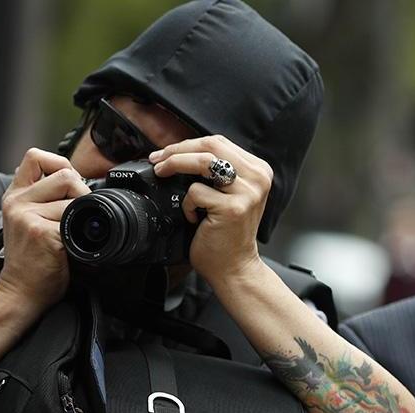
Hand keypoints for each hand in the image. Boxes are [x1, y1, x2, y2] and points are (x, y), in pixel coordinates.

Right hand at [0, 148, 90, 311]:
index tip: (68, 185)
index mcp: (14, 195)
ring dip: (81, 218)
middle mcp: (17, 202)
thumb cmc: (29, 261)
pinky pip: (75, 221)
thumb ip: (40, 198)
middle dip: (81, 191)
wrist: (19, 293)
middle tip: (78, 214)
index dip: (59, 164)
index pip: (35, 156)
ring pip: (74, 200)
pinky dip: (81, 235)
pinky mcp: (41, 232)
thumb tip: (71, 180)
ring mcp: (27, 216)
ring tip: (70, 236)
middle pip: (64, 173)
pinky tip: (70, 247)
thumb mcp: (26, 222)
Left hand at [149, 135, 272, 284]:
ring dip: (175, 164)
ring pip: (203, 162)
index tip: (165, 153)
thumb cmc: (225, 234)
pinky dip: (186, 203)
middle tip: (157, 160)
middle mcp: (257, 177)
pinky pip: (197, 192)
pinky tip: (192, 217)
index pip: (218, 142)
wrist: (234, 267)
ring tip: (161, 172)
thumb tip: (178, 153)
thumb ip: (215, 173)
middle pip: (210, 145)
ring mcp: (247, 192)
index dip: (187, 144)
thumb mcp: (227, 195)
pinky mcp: (233, 208)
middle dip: (177, 150)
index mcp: (258, 169)